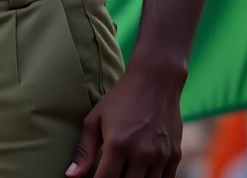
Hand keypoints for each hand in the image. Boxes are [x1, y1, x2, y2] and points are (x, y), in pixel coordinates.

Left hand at [66, 67, 182, 177]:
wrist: (156, 79)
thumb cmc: (122, 97)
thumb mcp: (97, 117)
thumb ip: (84, 149)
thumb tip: (71, 175)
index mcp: (117, 144)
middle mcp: (141, 154)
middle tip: (111, 173)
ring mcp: (160, 156)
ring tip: (126, 174)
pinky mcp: (175, 156)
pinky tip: (143, 175)